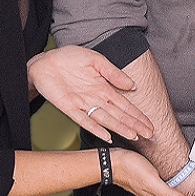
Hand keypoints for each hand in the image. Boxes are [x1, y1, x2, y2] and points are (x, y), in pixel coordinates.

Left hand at [27, 45, 153, 142]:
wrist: (45, 61)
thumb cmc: (69, 59)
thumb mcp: (95, 60)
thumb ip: (113, 73)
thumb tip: (133, 85)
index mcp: (104, 88)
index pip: (125, 105)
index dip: (138, 116)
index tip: (150, 125)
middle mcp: (96, 99)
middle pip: (119, 115)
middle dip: (135, 125)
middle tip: (149, 135)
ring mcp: (83, 104)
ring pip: (106, 119)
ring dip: (120, 128)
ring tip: (134, 136)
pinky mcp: (69, 107)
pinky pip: (84, 120)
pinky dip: (95, 128)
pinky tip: (106, 136)